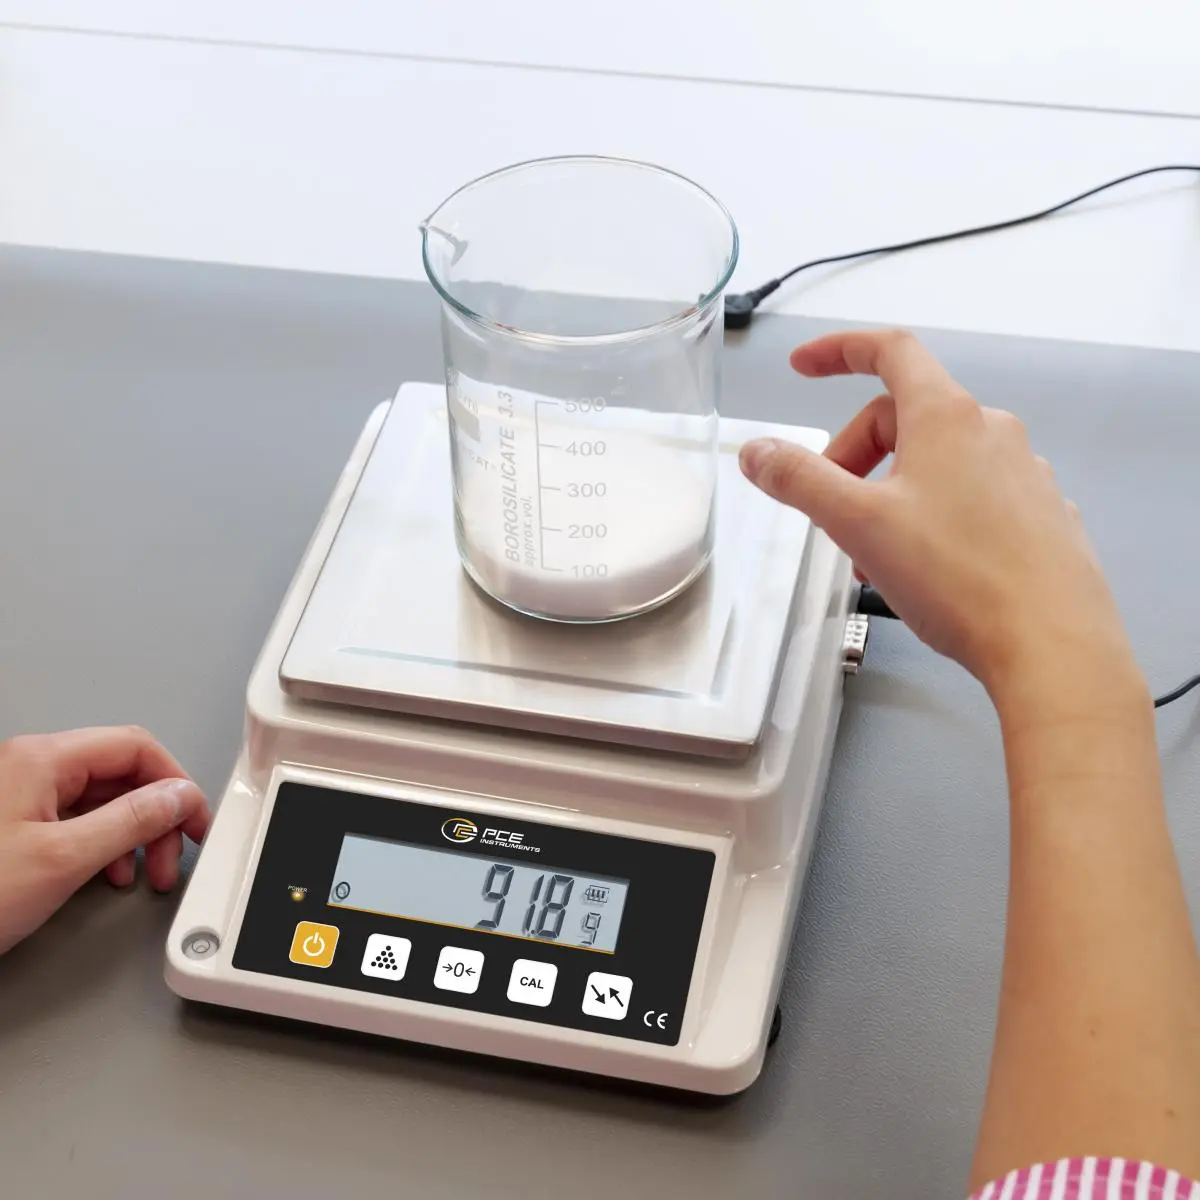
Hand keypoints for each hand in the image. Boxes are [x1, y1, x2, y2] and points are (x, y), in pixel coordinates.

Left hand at [0, 726, 209, 954]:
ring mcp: (19, 796)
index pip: (135, 748)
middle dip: (156, 816)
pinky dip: (104, 845)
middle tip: (173, 857)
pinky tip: (107, 874)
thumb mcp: (62, 859)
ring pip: (101, 799)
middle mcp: (31, 768)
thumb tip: (176, 796)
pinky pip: (76, 820)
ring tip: (143, 875)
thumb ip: (130, 821)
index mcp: (42, 760)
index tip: (195, 820)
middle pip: (121, 773)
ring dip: (133, 835)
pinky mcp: (13, 826)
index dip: (175, 783)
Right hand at [738, 329, 1133, 695]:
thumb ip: (800, 480)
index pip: (889, 352)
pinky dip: (937, 514)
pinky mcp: (1045, 516)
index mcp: (947, 417)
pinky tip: (931, 569)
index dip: (838, 350)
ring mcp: (1027, 473)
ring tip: (877, 555)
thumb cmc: (952, 575)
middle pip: (906, 416)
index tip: (801, 367)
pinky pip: (976, 495)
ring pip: (940, 462)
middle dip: (856, 455)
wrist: (1052, 645)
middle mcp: (993, 431)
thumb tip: (755, 450)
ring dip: (894, 492)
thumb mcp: (858, 524)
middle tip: (832, 516)